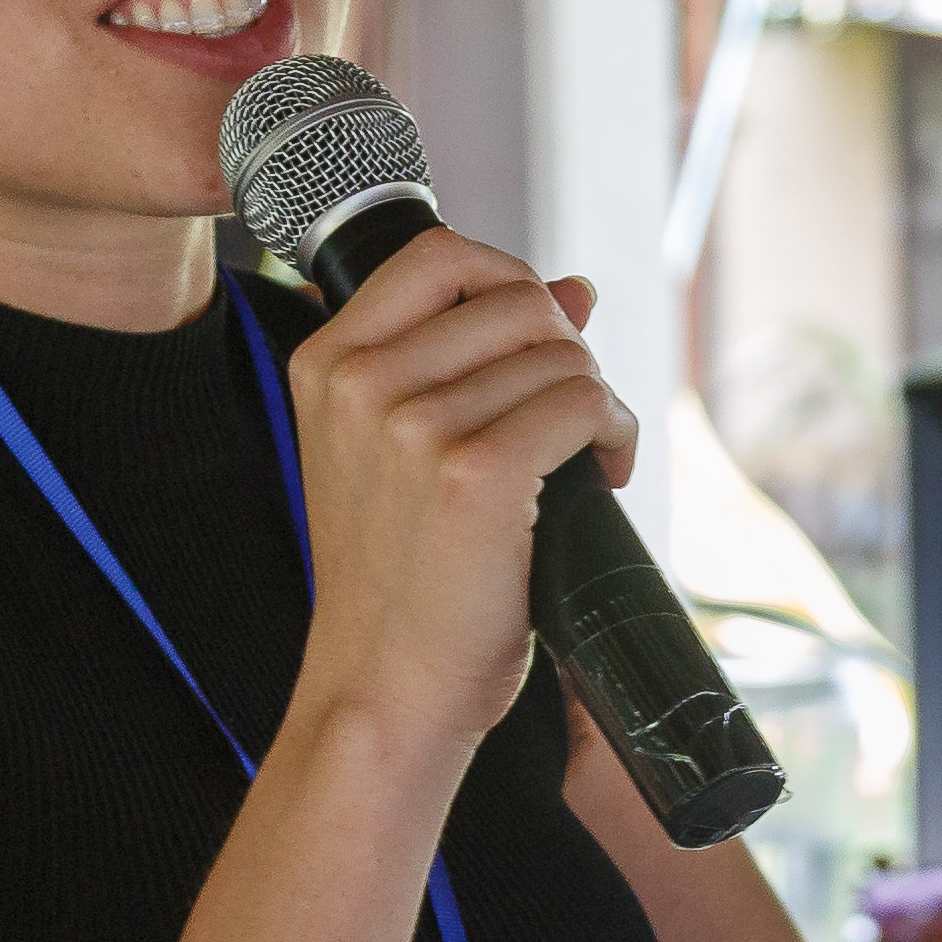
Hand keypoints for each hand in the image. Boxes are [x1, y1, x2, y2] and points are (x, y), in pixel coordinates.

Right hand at [276, 235, 632, 771]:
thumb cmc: (400, 578)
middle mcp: (360, 383)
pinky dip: (615, 435)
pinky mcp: (476, 474)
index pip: (439, 255)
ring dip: (597, 402)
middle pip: (517, 299)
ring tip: (586, 458)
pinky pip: (585, 404)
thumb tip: (575, 287)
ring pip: (562, 354)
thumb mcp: (400, 450)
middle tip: (572, 416)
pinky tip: (602, 476)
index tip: (537, 340)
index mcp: (326, 364)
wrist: (385, 686)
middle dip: (567, 351)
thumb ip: (471, 357)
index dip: (512, 282)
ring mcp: (414, 427)